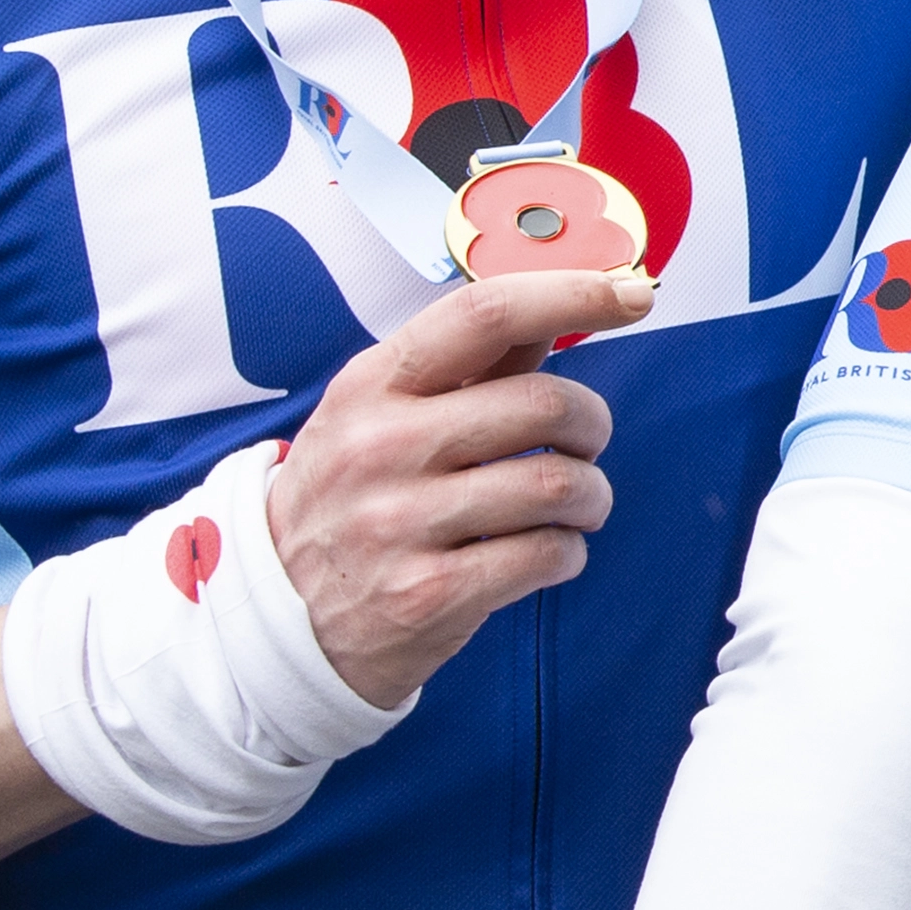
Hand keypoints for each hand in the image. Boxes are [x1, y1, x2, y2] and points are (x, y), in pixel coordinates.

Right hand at [255, 268, 653, 704]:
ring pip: (558, 483)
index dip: (573, 294)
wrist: (277, 616)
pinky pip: (547, 555)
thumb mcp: (376, 416)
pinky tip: (545, 552)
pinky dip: (567, 552)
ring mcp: (399, 522)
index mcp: (371, 386)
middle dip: (591, 424)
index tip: (633, 293)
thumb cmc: (348, 500)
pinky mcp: (427, 594)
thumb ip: (470, 365)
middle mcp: (380, 446)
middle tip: (583, 445)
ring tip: (573, 507)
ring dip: (590, 496)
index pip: (485, 314)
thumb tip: (560, 306)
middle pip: (545, 402)